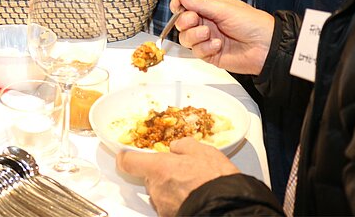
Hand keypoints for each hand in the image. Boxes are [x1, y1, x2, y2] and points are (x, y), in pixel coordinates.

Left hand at [116, 138, 238, 216]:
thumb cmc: (214, 179)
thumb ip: (182, 145)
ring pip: (160, 192)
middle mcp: (157, 188)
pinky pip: (170, 205)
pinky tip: (194, 195)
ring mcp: (163, 205)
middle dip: (161, 172)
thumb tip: (175, 147)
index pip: (128, 162)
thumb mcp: (201, 150)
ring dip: (170, 187)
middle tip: (180, 169)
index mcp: (158, 168)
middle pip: (149, 177)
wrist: (228, 206)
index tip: (126, 153)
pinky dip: (178, 200)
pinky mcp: (171, 216)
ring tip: (192, 184)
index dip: (126, 156)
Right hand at [171, 0, 272, 74]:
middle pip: (181, 23)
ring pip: (186, 38)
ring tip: (208, 33)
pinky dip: (205, 48)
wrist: (266, 46)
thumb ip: (199, 3)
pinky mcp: (210, 54)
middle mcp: (206, 23)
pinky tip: (218, 45)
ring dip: (194, 35)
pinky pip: (197, 52)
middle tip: (194, 19)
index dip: (179, 6)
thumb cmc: (250, 22)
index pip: (186, 6)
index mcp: (209, 8)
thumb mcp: (223, 8)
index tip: (178, 7)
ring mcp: (207, 39)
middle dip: (184, 21)